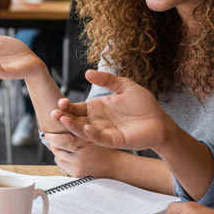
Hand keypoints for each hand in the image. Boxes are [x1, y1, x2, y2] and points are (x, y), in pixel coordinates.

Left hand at [41, 131, 122, 179]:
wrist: (113, 166)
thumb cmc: (102, 148)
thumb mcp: (93, 137)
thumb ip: (79, 132)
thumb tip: (58, 126)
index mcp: (87, 142)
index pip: (66, 138)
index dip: (54, 135)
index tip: (46, 131)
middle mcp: (82, 154)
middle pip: (58, 147)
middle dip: (50, 140)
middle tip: (46, 135)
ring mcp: (78, 165)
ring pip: (58, 155)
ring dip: (56, 149)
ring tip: (58, 145)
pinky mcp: (76, 173)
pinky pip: (61, 163)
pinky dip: (60, 158)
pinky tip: (66, 154)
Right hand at [50, 71, 169, 151]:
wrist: (160, 121)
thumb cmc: (144, 104)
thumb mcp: (125, 86)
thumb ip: (107, 79)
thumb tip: (87, 72)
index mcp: (96, 108)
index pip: (76, 108)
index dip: (66, 106)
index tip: (60, 102)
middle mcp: (96, 120)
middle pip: (75, 119)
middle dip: (63, 117)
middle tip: (53, 113)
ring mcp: (103, 131)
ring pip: (82, 130)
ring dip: (72, 126)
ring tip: (63, 120)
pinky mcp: (113, 140)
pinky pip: (98, 138)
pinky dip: (90, 134)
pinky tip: (85, 128)